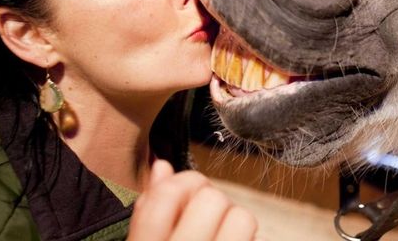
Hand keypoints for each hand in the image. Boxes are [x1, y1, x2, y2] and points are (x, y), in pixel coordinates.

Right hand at [128, 159, 257, 240]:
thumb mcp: (143, 240)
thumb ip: (148, 209)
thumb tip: (161, 165)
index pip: (167, 196)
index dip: (178, 181)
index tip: (179, 186)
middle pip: (211, 199)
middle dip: (207, 199)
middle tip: (198, 213)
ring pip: (242, 218)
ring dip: (231, 219)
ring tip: (216, 231)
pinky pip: (255, 236)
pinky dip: (244, 236)